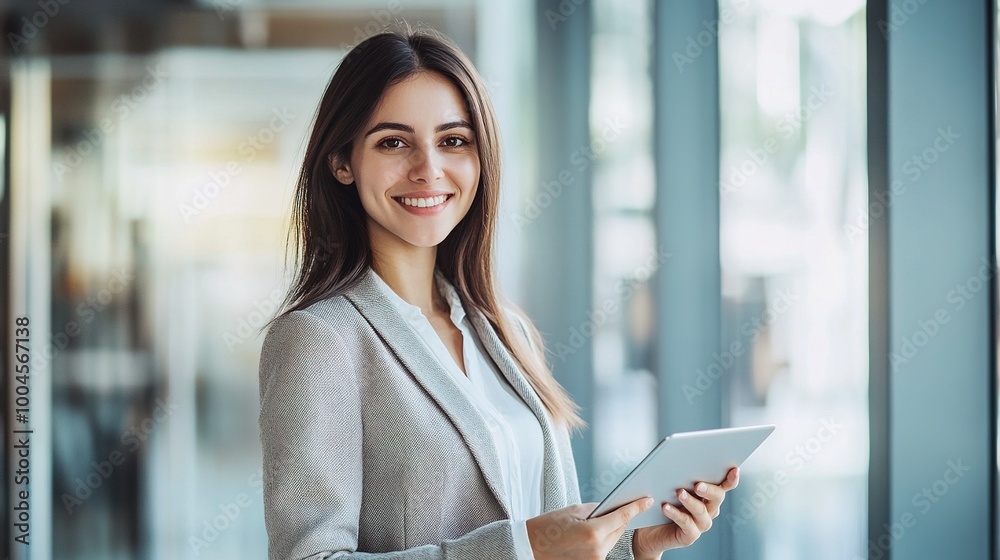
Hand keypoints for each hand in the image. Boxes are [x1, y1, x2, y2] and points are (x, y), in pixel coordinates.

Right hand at [526, 497, 653, 559]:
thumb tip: (612, 508)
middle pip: (619, 529)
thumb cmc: (548, 527)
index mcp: (593, 532)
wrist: (531, 549)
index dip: (637, 507)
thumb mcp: (573, 511)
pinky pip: (604, 548)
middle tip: (622, 504)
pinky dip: (602, 539)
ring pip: (612, 539)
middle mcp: (598, 549)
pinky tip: (592, 533)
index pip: (622, 516)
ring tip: (597, 520)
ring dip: (610, 529)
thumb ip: (596, 510)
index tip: (647, 500)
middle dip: (620, 517)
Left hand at [631, 467, 739, 558]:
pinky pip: (686, 523)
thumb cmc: (662, 501)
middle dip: (709, 490)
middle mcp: (709, 509)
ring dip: (690, 501)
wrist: (649, 530)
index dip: (731, 479)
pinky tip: (666, 507)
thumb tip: (677, 462)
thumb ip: (677, 476)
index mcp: (708, 494)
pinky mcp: (690, 535)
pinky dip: (676, 514)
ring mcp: (701, 523)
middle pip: (717, 498)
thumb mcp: (669, 485)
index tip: (734, 469)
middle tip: (698, 484)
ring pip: (701, 511)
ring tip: (679, 493)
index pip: (724, 485)